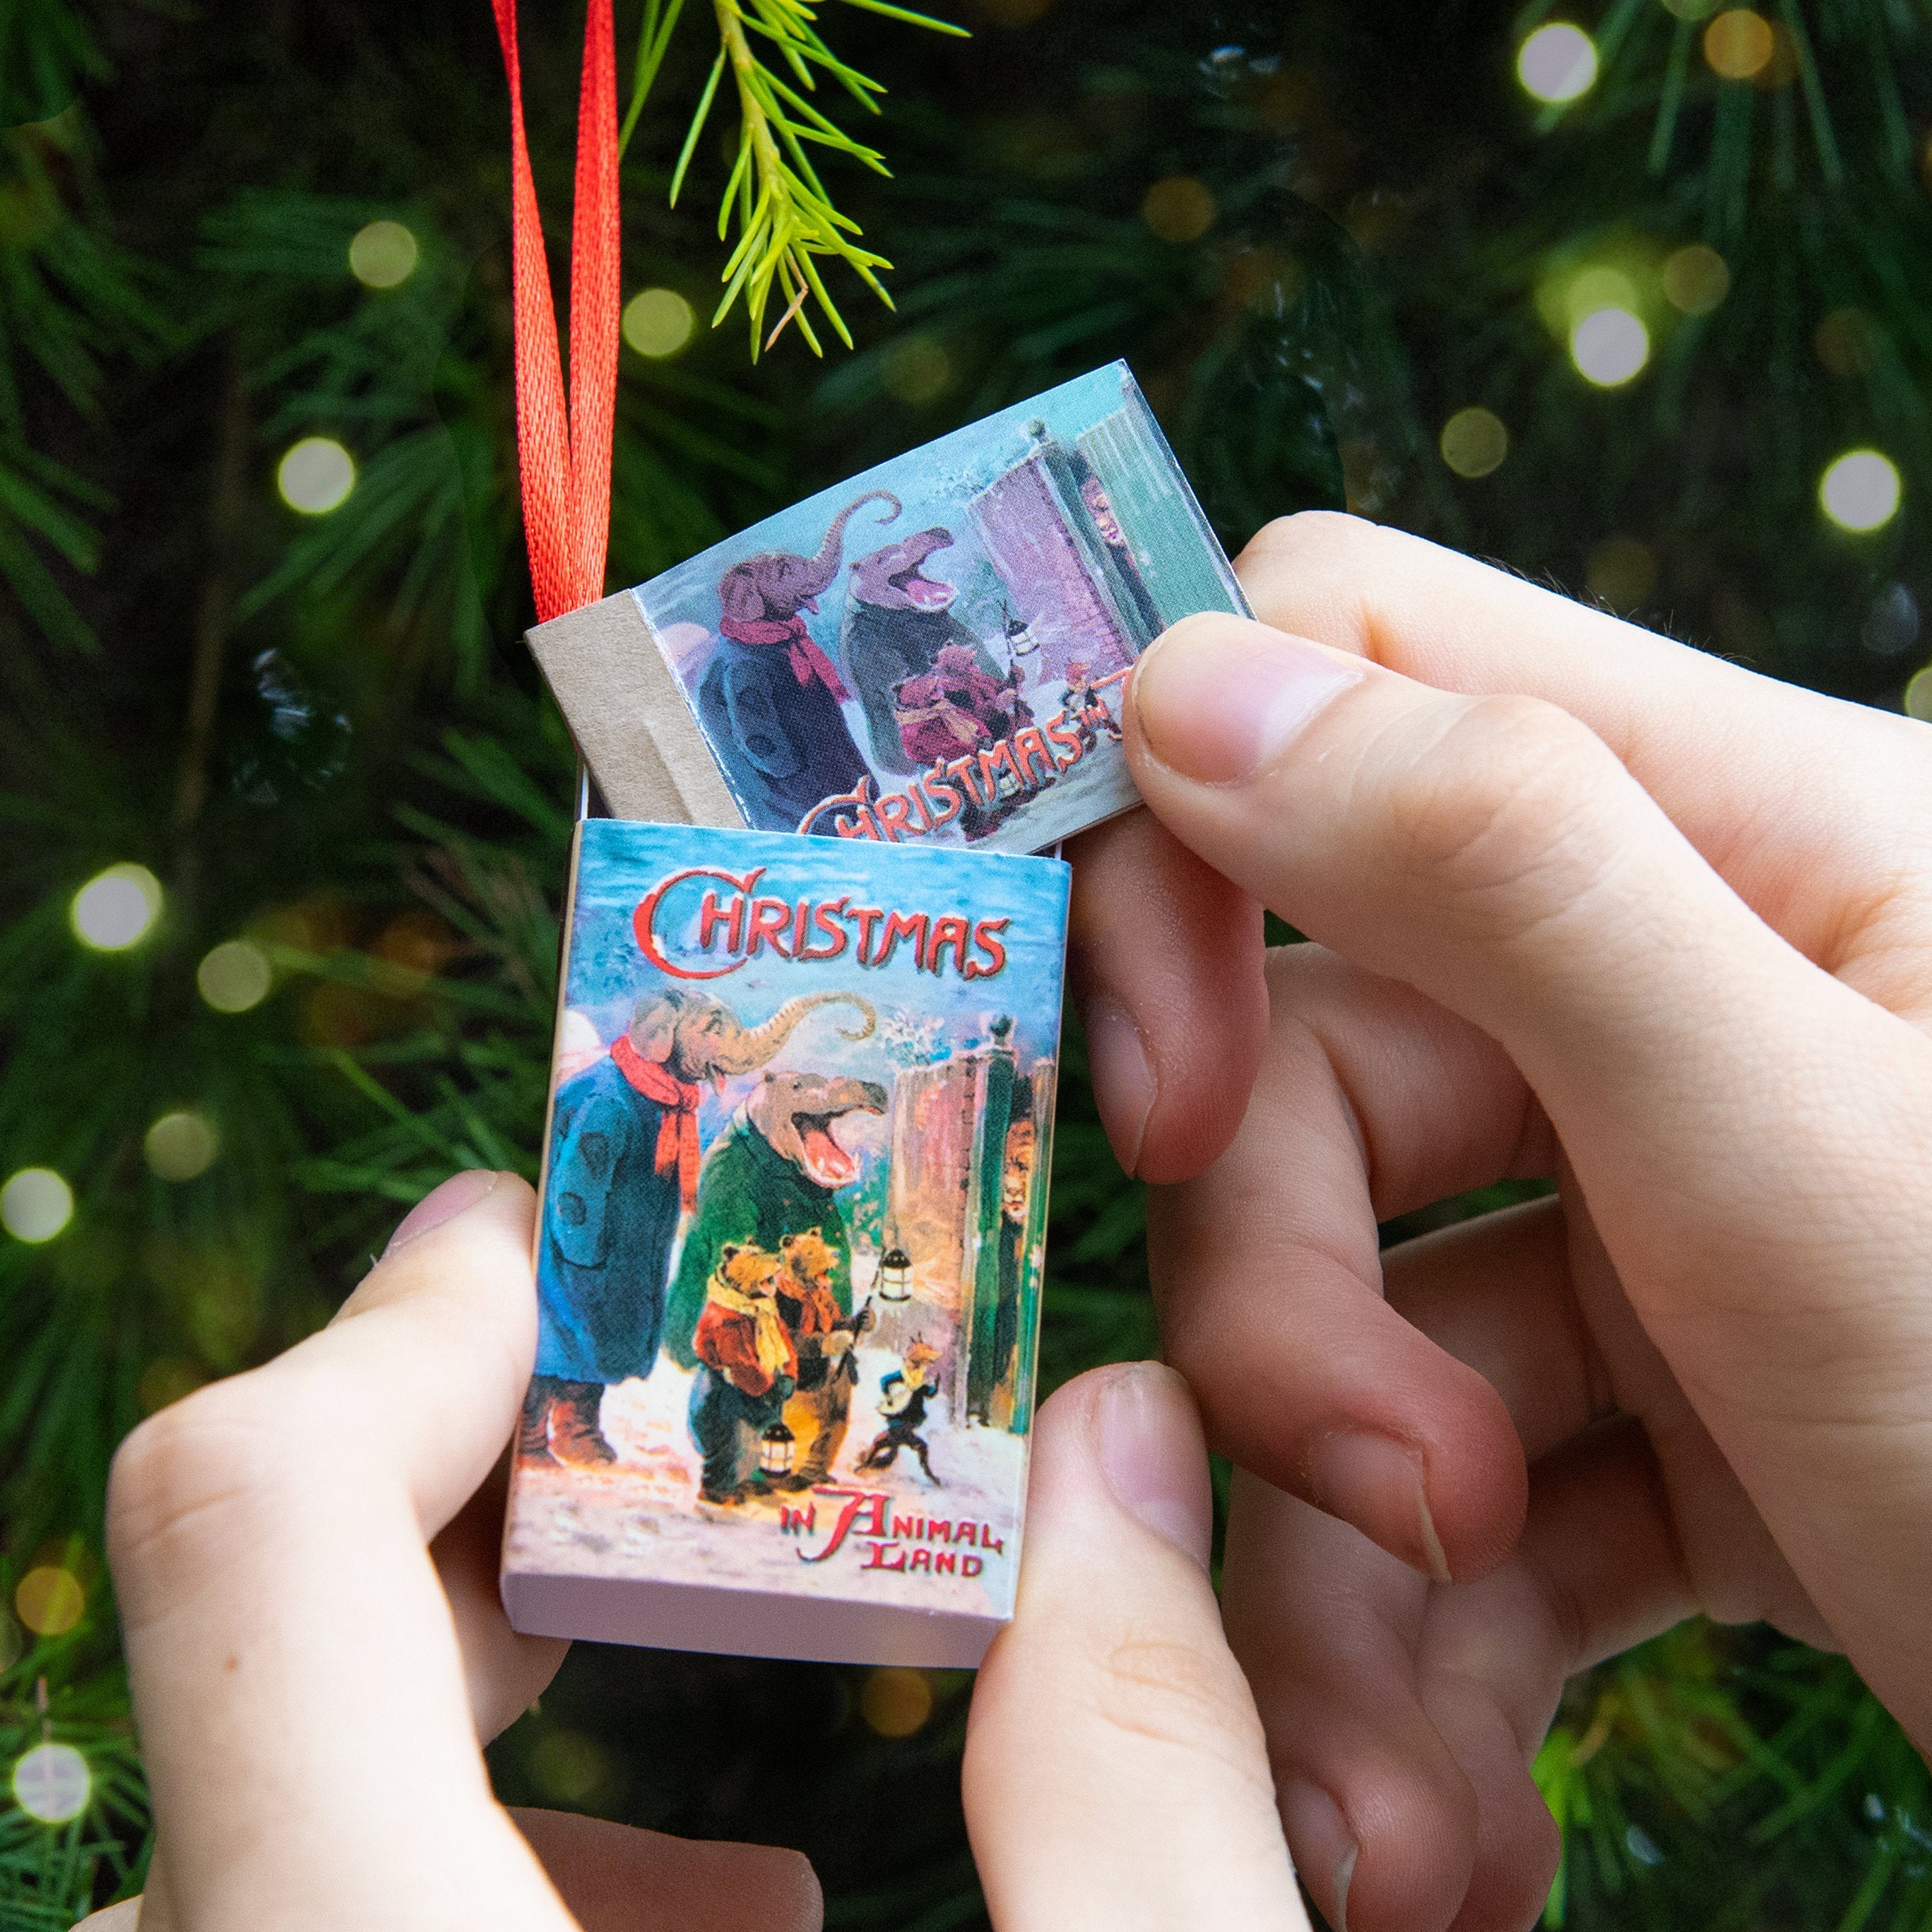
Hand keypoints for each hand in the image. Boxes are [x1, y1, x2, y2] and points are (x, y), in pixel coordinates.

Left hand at [88, 1175, 1313, 1930]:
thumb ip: (1140, 1766)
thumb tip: (1135, 1451)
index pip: (250, 1519)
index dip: (405, 1324)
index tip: (551, 1240)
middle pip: (251, 1643)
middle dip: (485, 1506)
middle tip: (675, 1444)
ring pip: (269, 1824)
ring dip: (487, 1744)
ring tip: (752, 1827)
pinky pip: (310, 1930)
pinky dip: (480, 1893)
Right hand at [1126, 514, 1931, 1931]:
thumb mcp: (1815, 1147)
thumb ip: (1505, 866)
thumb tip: (1189, 686)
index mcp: (1738, 826)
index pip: (1349, 670)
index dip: (1184, 839)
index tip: (1156, 1085)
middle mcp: (1676, 988)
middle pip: (1307, 1047)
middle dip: (1284, 1296)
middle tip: (1388, 1498)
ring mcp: (1659, 1204)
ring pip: (1348, 1293)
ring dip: (1332, 1544)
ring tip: (1411, 1796)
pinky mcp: (1660, 1405)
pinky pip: (1440, 1465)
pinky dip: (1414, 1644)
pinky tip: (1452, 1816)